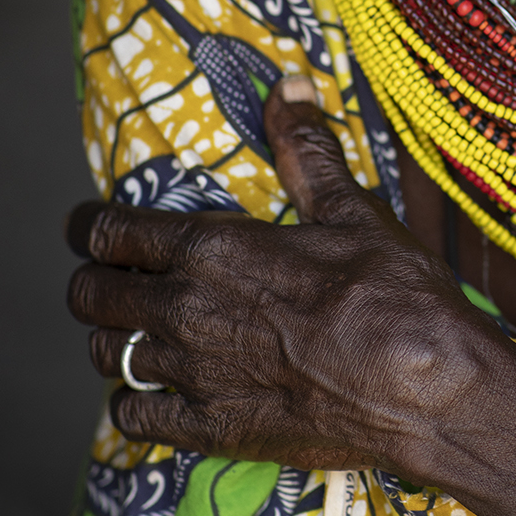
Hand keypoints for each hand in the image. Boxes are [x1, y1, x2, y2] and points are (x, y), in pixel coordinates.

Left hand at [68, 79, 515, 515]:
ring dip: (114, 340)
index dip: (90, 227)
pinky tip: (157, 394)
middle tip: (114, 281)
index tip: (91, 228)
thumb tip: (289, 86)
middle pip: (91, 295)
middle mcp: (185, 309)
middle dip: (95, 282)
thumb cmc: (394, 293)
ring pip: (106, 356)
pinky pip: (131, 418)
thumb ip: (306, 149)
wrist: (426, 385)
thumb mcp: (352, 209)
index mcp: (211, 248)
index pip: (108, 231)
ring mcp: (193, 374)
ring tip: (137, 335)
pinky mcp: (210, 429)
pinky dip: (134, 404)